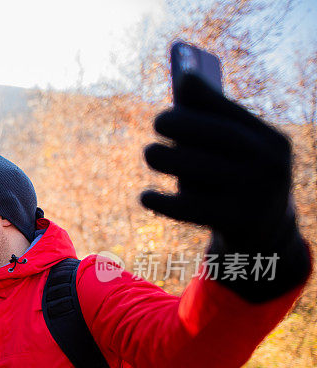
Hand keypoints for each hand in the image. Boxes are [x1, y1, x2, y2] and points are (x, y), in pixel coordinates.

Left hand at [141, 73, 310, 301]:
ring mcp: (256, 196)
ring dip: (168, 157)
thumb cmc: (235, 183)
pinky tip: (146, 196)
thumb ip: (211, 121)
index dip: (207, 96)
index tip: (181, 81)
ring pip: (202, 169)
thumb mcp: (232, 155)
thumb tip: (185, 79)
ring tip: (150, 153)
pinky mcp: (236, 223)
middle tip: (157, 123)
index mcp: (272, 142)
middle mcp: (270, 166)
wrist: (264, 238)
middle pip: (221, 136)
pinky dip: (163, 201)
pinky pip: (190, 208)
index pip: (236, 114)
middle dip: (183, 124)